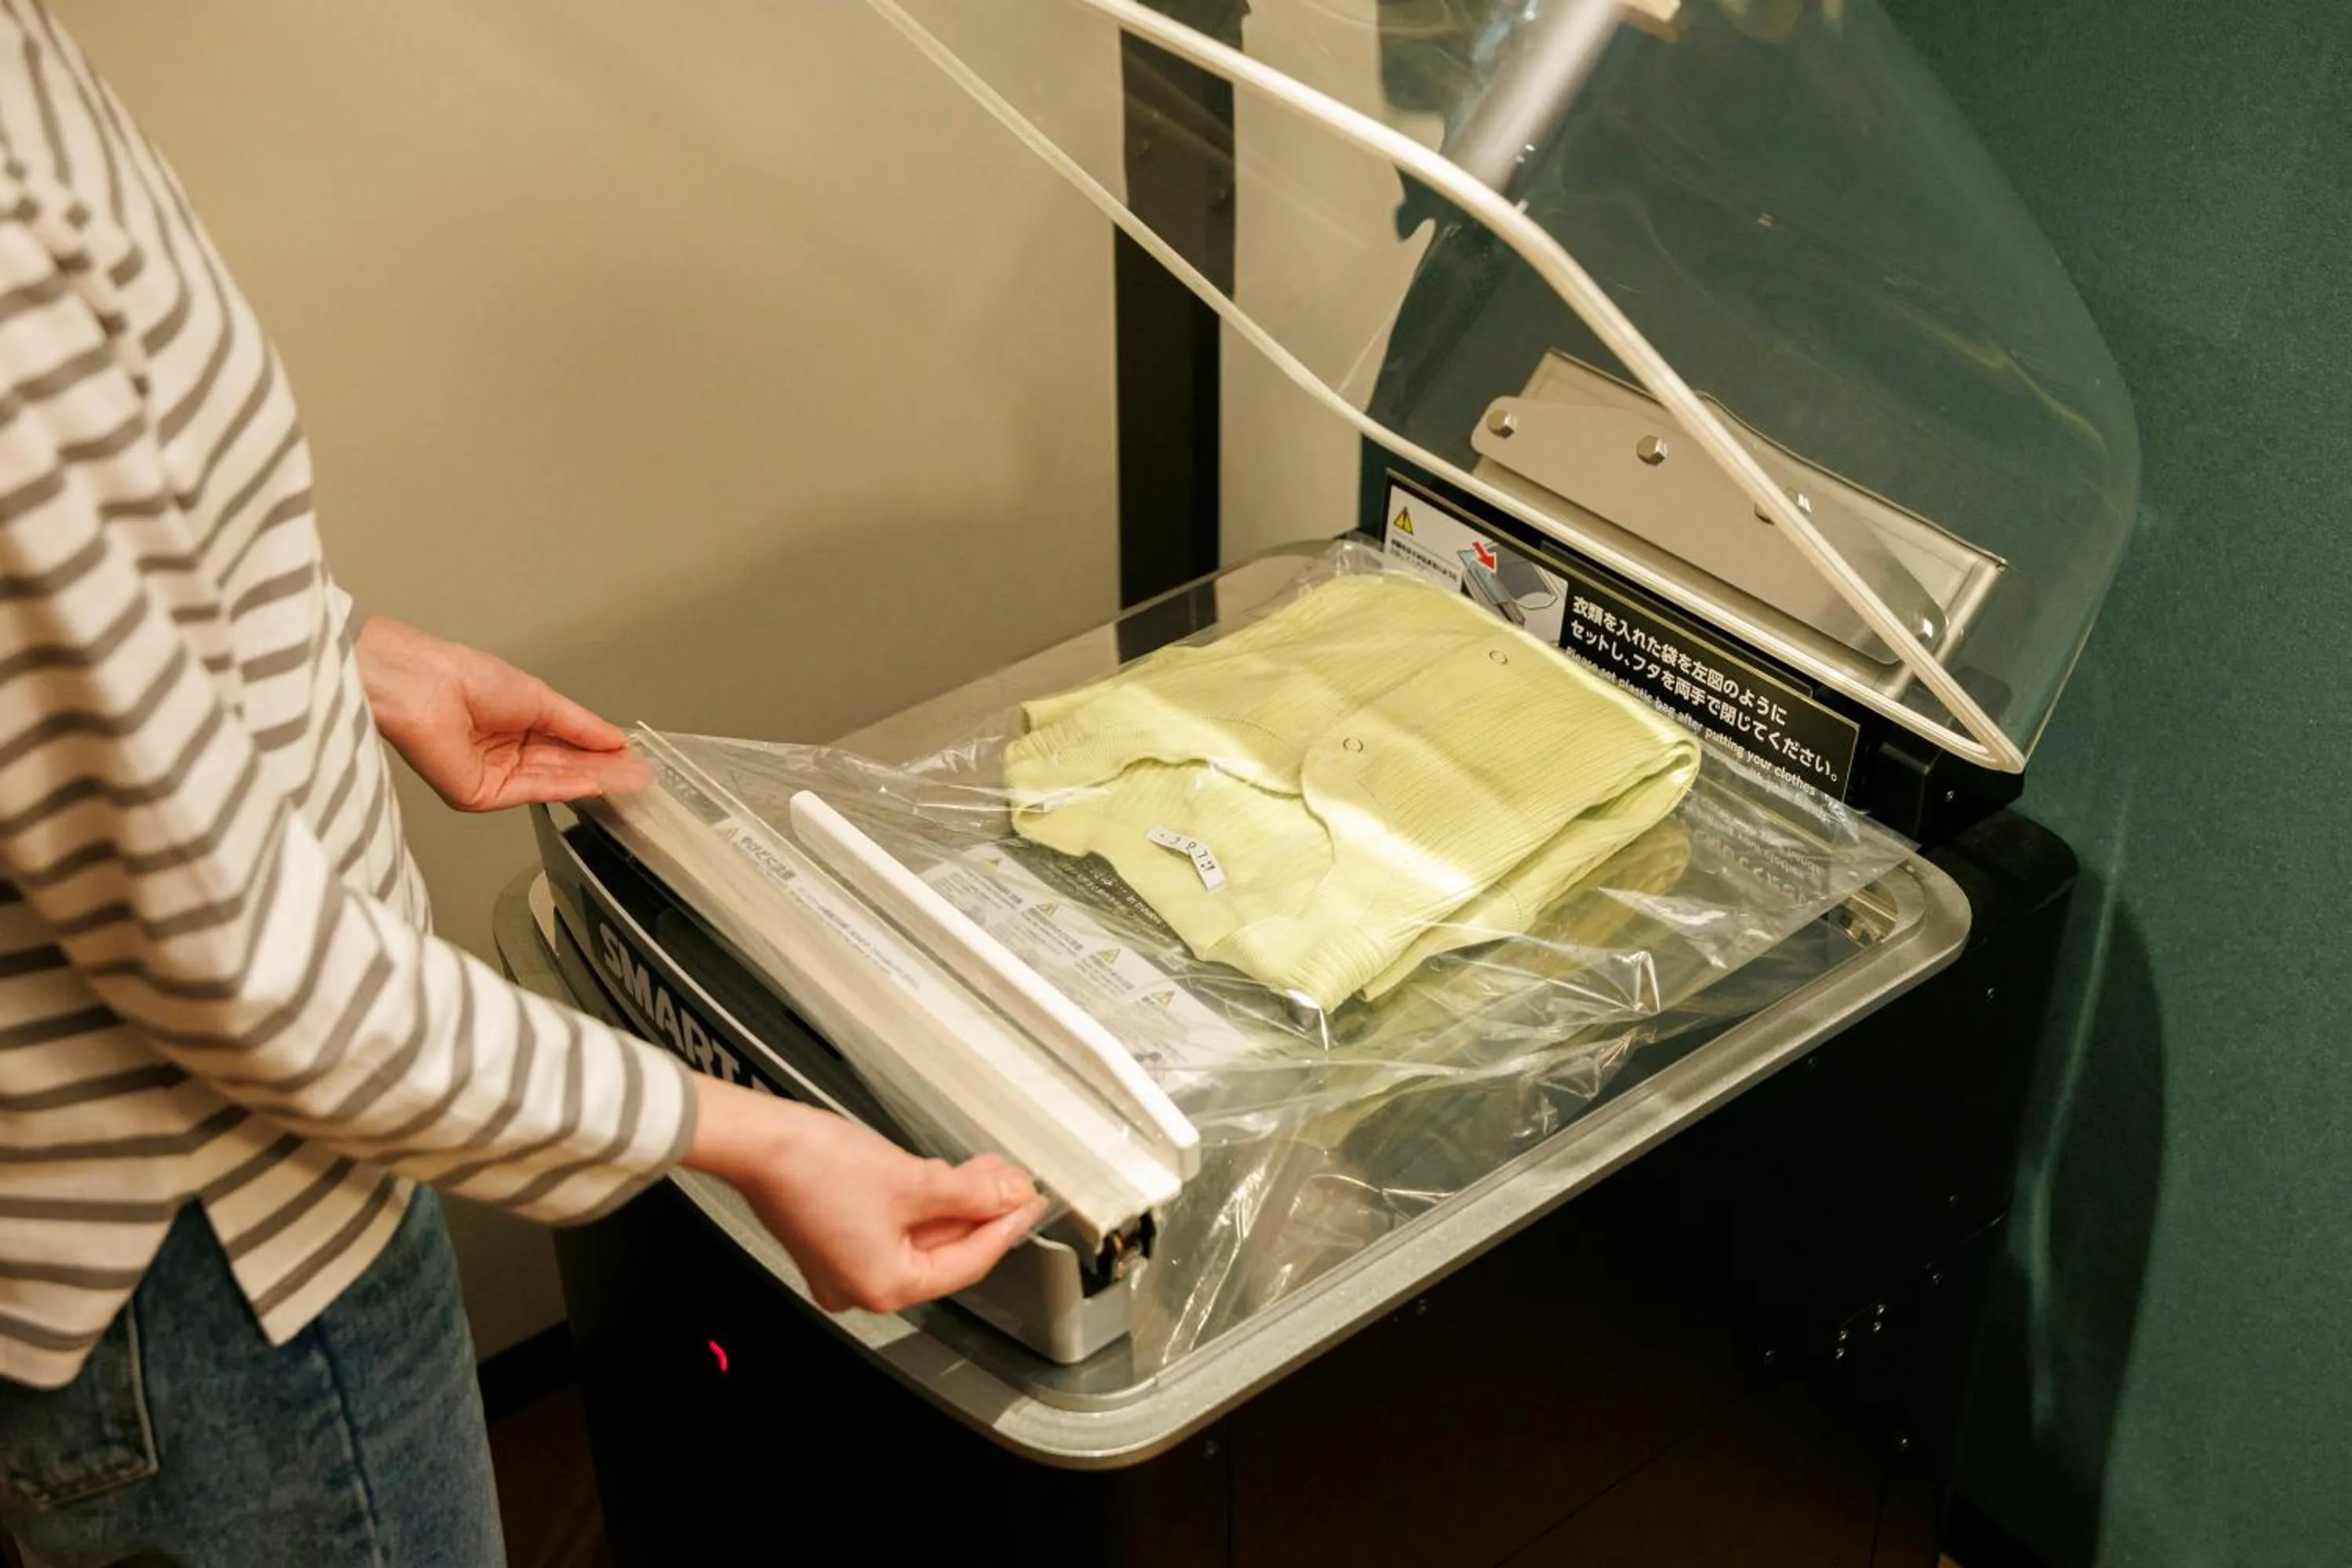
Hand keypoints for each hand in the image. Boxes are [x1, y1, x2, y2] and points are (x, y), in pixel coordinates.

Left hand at [354, 617, 648, 810]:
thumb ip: (579, 725)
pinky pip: (528, 792)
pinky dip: (562, 788)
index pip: (566, 744)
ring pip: (550, 781)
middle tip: (637, 774)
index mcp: (512, 724)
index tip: (631, 757)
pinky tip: (591, 782)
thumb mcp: (539, 698)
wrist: (425, 687)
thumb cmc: (464, 678)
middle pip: (562, 766)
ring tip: (626, 779)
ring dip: (590, 780)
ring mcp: (491, 776)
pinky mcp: (479, 794)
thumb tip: (613, 739)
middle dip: (602, 770)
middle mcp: (502, 753)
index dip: (600, 750)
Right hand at [684, 1077, 1046, 1314]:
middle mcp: (861, 1287)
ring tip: (988, 1173)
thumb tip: (1010, 1198)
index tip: (1030, 1206)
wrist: (759, 1142)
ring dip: (954, 1203)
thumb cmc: (815, 1166)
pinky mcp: (833, 1237)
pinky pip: (893, 1226)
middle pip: (942, 1251)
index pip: (966, 1263)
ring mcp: (844, 1265)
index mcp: (883, 1287)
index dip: (1005, 1230)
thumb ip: (971, 1194)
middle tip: (1014, 1184)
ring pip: (918, 1236)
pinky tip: (945, 1177)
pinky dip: (921, 1203)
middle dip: (981, 1212)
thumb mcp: (913, 1180)